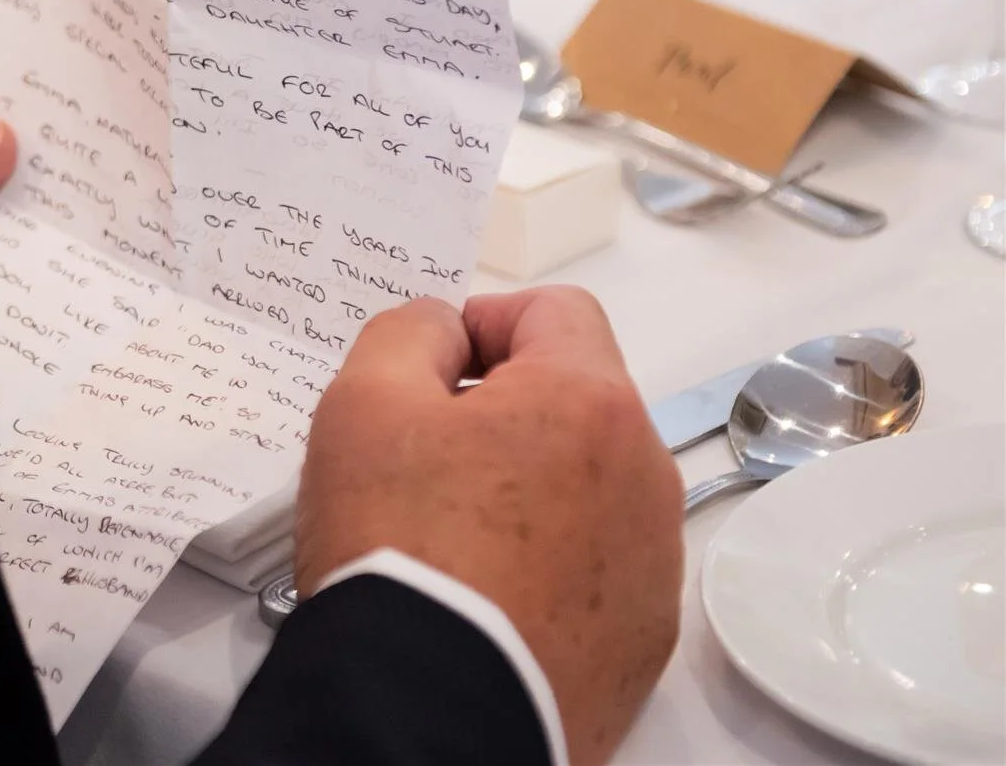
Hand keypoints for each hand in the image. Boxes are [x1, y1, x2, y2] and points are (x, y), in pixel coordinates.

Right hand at [292, 287, 681, 765]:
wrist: (431, 706)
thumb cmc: (399, 545)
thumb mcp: (363, 402)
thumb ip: (406, 332)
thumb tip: (442, 330)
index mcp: (589, 400)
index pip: (555, 309)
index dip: (484, 321)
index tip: (433, 369)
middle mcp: (646, 472)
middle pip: (577, 399)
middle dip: (504, 408)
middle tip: (424, 452)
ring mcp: (653, 560)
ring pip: (589, 483)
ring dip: (529, 485)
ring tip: (450, 532)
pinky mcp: (643, 634)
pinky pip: (596, 563)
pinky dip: (547, 561)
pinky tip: (484, 590)